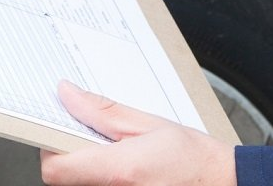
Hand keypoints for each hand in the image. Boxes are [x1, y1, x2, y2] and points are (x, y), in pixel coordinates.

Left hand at [40, 82, 235, 185]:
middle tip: (93, 137)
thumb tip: (67, 95)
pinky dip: (102, 178)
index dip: (49, 147)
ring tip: (115, 153)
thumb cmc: (193, 158)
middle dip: (72, 153)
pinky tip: (123, 167)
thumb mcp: (147, 123)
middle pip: (66, 179)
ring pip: (81, 185)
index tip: (57, 129)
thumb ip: (102, 111)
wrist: (223, 185)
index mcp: (119, 171)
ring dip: (87, 166)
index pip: (56, 169)